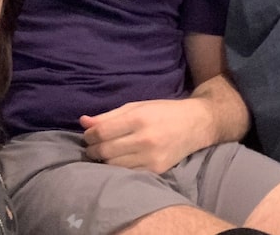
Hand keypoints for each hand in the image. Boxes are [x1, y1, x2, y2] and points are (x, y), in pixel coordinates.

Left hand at [79, 98, 213, 173]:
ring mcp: (152, 158)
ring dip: (103, 160)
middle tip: (91, 146)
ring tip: (103, 153)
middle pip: (105, 151)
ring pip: (114, 165)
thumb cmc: (162, 111)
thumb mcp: (136, 106)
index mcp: (138, 119)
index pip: (103, 132)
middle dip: (92, 149)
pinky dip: (118, 168)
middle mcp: (145, 140)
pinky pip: (128, 173)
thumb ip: (108, 116)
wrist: (195, 124)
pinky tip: (118, 160)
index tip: (87, 135)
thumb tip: (83, 122)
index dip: (89, 135)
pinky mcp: (157, 171)